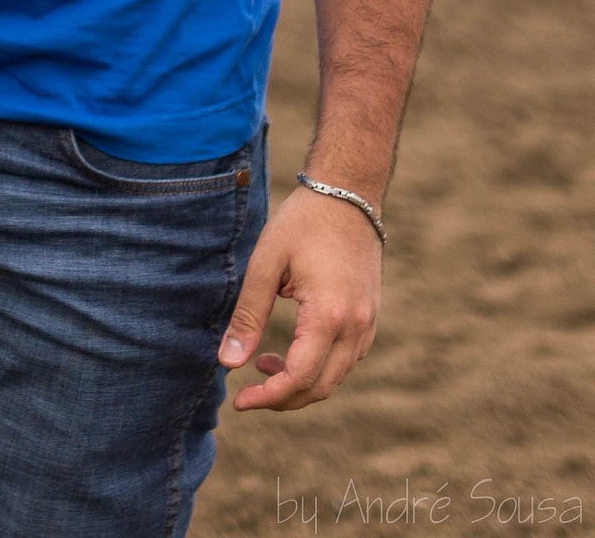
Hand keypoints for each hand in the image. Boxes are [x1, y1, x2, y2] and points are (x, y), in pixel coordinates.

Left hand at [219, 185, 382, 410]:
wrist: (347, 196)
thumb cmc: (301, 224)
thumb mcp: (265, 265)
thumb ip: (247, 316)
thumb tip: (228, 363)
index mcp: (329, 316)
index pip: (301, 378)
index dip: (270, 396)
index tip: (240, 401)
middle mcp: (357, 327)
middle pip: (321, 386)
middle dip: (283, 398)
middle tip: (247, 393)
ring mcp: (368, 324)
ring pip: (336, 376)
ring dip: (300, 382)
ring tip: (261, 362)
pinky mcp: (370, 318)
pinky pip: (346, 359)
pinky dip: (318, 367)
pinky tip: (290, 351)